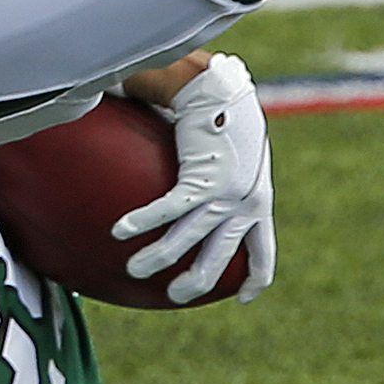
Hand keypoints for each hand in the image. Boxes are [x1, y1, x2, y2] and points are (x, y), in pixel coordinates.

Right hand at [113, 55, 273, 302]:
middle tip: (172, 294)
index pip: (263, 251)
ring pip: (187, 239)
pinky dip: (142, 223)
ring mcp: (224, 194)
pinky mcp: (202, 180)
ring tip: (134, 270)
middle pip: (220, 257)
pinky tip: (119, 232)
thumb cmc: (222, 108)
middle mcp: (244, 202)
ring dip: (158, 258)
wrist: (219, 85)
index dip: (255, 279)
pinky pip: (167, 211)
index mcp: (257, 199)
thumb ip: (215, 173)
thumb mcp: (231, 149)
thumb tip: (188, 180)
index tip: (242, 298)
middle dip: (196, 281)